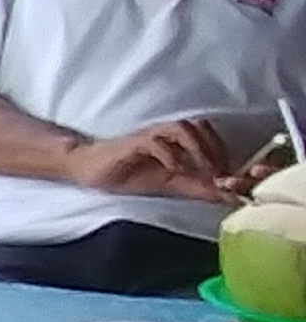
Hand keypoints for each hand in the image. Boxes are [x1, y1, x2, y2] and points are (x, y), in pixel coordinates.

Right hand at [69, 119, 240, 200]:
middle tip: (222, 173)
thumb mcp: (167, 183)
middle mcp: (167, 133)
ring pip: (183, 128)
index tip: (234, 176)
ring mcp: (151, 136)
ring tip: (204, 170)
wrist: (87, 168)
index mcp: (178, 141)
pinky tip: (174, 170)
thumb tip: (224, 195)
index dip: (225, 152)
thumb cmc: (126, 174)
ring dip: (198, 148)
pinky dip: (171, 155)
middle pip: (201, 126)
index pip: (210, 137)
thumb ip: (194, 186)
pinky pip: (157, 142)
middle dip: (216, 148)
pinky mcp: (134, 142)